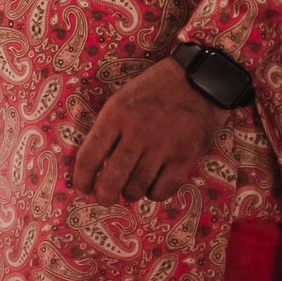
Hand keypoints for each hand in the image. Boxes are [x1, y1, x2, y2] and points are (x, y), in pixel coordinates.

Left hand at [71, 57, 218, 204]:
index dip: (82, 177)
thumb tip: (98, 162)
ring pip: (137, 187)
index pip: (90, 155)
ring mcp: (161, 147)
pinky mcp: (184, 158)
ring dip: (130, 193)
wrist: (199, 81)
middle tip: (104, 199)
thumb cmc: (155, 89)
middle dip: (104, 195)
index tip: (82, 187)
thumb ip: (110, 127)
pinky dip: (154, 193)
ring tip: (130, 189)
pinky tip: (153, 186)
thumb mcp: (123, 99)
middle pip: (112, 178)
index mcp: (115, 115)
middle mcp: (136, 133)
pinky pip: (162, 190)